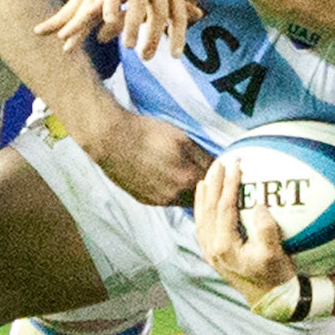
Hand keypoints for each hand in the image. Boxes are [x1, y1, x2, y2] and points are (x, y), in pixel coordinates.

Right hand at [81, 112, 210, 205]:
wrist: (112, 140)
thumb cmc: (146, 134)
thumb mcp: (181, 138)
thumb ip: (202, 155)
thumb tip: (217, 164)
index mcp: (188, 178)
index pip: (214, 182)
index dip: (219, 175)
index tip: (222, 171)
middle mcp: (175, 194)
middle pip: (199, 194)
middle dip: (203, 185)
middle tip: (200, 171)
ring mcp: (159, 200)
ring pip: (182, 199)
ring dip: (186, 189)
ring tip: (180, 173)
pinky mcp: (146, 200)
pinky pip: (165, 199)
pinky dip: (169, 191)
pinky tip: (164, 177)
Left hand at [192, 157, 294, 306]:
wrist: (271, 300)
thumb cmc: (275, 276)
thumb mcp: (275, 253)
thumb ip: (265, 229)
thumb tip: (257, 205)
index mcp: (224, 247)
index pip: (224, 208)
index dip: (229, 185)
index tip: (236, 166)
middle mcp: (212, 249)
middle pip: (208, 209)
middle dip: (214, 184)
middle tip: (220, 162)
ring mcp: (210, 252)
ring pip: (201, 217)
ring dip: (204, 195)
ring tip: (209, 175)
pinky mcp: (213, 254)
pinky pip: (202, 226)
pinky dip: (202, 209)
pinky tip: (205, 199)